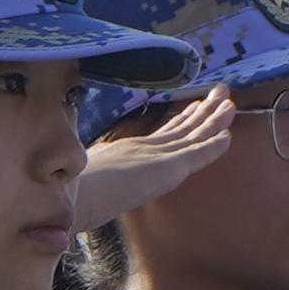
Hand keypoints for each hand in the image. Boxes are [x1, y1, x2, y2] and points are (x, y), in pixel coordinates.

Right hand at [71, 88, 241, 229]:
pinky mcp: (166, 168)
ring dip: (214, 120)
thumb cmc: (67, 191)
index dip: (183, 120)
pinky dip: (212, 146)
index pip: (163, 133)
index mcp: (127, 150)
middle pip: (181, 127)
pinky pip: (197, 155)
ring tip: (229, 102)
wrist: (68, 196)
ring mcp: (155, 157)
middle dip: (203, 111)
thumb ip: (79, 165)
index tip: (197, 105)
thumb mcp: (76, 172)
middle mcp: (144, 149)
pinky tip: (228, 137)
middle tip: (221, 93)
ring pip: (193, 135)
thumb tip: (59, 165)